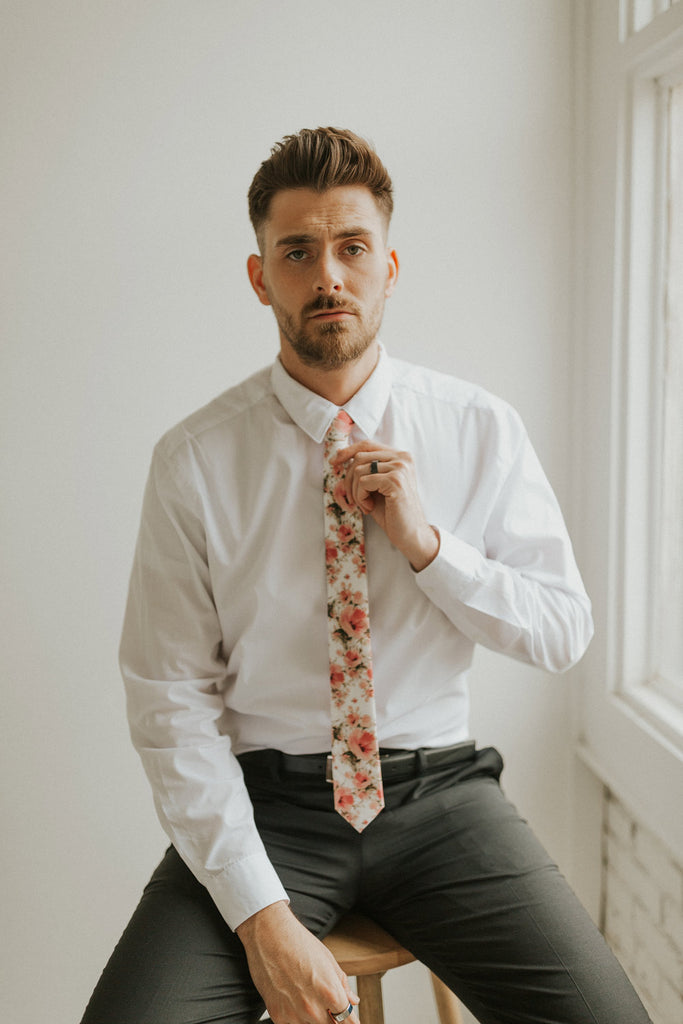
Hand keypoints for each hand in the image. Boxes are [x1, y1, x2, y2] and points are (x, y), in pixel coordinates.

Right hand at [236, 901, 359, 1023]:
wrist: (268, 934)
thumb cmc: (298, 942)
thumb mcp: (328, 959)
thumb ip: (342, 985)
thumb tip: (352, 1001)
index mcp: (330, 993)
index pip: (348, 1021)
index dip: (350, 1020)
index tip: (350, 1020)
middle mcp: (313, 1008)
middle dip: (331, 1016)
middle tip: (323, 998)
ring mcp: (294, 1014)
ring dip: (312, 1017)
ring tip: (303, 992)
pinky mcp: (277, 1016)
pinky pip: (292, 1023)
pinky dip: (294, 1015)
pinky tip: (291, 995)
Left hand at [335, 441, 439, 571]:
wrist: (409, 533)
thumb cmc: (391, 511)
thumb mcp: (375, 486)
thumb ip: (364, 470)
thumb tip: (339, 457)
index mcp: (400, 456)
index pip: (367, 444)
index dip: (348, 451)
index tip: (334, 462)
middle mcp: (402, 458)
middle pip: (359, 457)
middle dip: (349, 479)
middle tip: (353, 499)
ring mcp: (400, 468)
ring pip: (358, 471)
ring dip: (355, 492)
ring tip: (366, 505)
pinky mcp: (395, 481)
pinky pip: (363, 482)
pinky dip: (360, 498)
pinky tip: (370, 507)